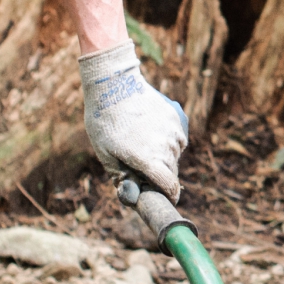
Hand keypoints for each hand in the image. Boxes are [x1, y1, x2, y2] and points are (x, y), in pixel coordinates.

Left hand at [79, 42, 186, 197]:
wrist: (115, 84)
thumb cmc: (105, 121)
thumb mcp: (105, 153)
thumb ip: (121, 177)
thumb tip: (133, 197)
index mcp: (149, 159)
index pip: (170, 186)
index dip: (168, 196)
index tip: (166, 200)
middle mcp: (167, 146)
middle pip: (171, 171)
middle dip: (160, 175)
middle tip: (140, 167)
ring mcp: (175, 130)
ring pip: (175, 154)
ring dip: (164, 155)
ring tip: (142, 142)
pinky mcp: (178, 116)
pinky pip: (178, 136)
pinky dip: (168, 138)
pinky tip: (151, 129)